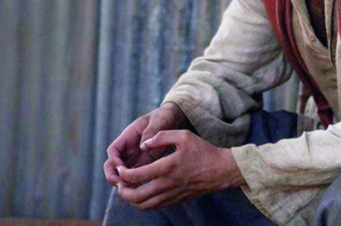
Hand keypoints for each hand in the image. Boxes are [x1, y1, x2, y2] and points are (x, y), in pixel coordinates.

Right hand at [103, 102, 187, 186]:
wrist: (174, 119)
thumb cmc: (164, 117)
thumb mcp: (159, 120)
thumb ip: (152, 131)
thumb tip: (143, 146)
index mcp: (129, 136)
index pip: (113, 150)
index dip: (114, 160)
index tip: (121, 167)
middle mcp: (129, 149)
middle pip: (113, 165)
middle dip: (113, 175)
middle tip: (121, 184)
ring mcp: (136, 157)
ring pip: (122, 173)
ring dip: (124, 182)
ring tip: (131, 190)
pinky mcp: (145, 165)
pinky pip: (135, 177)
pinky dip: (135, 184)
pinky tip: (142, 190)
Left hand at [115, 130, 244, 209]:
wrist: (221, 171)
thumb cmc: (203, 151)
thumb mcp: (183, 135)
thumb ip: (161, 136)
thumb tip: (144, 144)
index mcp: (166, 168)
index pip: (135, 176)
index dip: (122, 174)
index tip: (120, 168)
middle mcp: (166, 185)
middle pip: (135, 197)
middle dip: (122, 191)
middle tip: (119, 182)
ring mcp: (171, 195)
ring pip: (143, 205)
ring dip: (131, 199)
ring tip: (128, 188)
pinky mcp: (176, 200)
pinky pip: (154, 206)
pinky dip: (143, 202)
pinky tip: (142, 192)